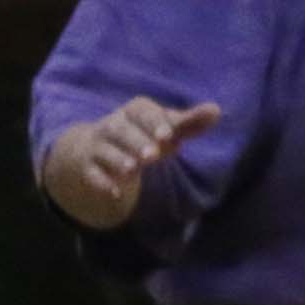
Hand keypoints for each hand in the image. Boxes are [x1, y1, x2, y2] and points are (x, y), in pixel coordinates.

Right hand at [41, 96, 218, 229]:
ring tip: (132, 170)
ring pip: (105, 150)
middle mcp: (113, 126)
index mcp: (134, 112)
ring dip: (118, 159)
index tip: (167, 135)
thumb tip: (216, 111)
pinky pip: (91, 173)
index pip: (142, 112)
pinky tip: (116, 193)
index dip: (154, 122)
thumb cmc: (142, 135)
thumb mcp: (164, 128)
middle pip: (121, 130)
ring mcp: (98, 146)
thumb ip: (189, 122)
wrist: (96, 147)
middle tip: (153, 156)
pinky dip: (102, 183)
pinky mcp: (88, 167)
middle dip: (137, 142)